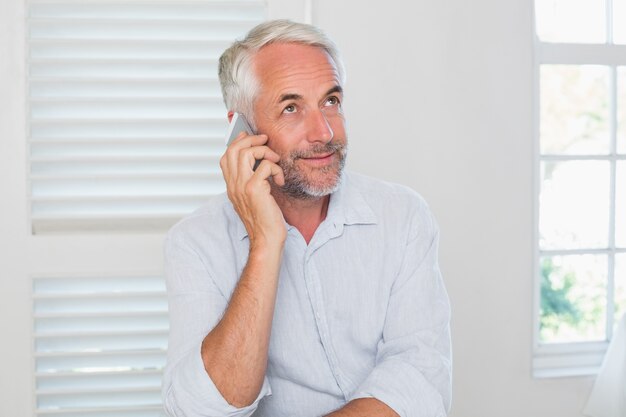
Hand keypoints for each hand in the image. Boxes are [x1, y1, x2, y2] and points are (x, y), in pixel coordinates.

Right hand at [220, 132, 286, 247]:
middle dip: (251, 140)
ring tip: (275, 160)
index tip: (250, 137)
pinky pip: (265, 166)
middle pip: (233, 149)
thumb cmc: (264, 220)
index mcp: (231, 186)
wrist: (266, 239)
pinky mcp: (254, 189)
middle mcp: (233, 185)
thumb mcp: (254, 197)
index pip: (225, 156)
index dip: (237, 142)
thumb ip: (251, 180)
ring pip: (246, 152)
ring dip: (265, 151)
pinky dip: (276, 169)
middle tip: (266, 141)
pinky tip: (279, 181)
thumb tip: (259, 161)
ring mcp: (241, 186)